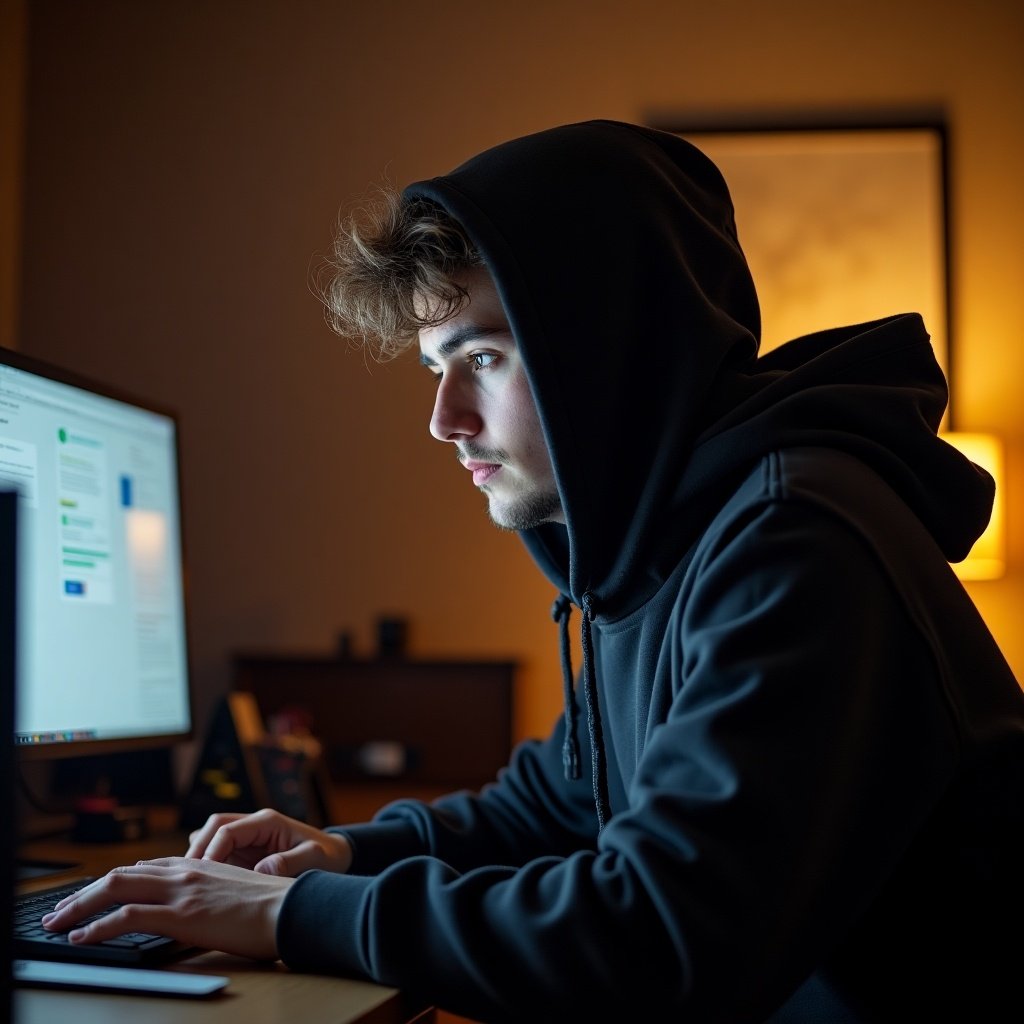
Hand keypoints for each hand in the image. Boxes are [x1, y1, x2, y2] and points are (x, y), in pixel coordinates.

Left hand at [40, 858, 291, 959]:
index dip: (110, 882)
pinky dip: (97, 927)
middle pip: (120, 875)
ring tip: (56, 923)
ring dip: (79, 907)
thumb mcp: (234, 891)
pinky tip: (81, 937)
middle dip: (83, 893)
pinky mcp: (181, 913)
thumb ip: (207, 891)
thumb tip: (190, 907)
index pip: (141, 869)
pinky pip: (127, 917)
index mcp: (197, 864)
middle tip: (58, 911)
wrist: (291, 907)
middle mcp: (184, 870)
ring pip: (115, 889)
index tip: (89, 897)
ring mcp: (181, 890)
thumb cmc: (270, 906)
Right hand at [185, 808, 352, 875]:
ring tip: (189, 883)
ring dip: (199, 857)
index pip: (227, 829)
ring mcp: (248, 837)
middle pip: (213, 827)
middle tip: (186, 878)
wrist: (335, 856)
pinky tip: (203, 886)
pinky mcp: (245, 851)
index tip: (204, 874)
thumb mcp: (314, 858)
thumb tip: (261, 872)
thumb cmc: (327, 856)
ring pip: (211, 838)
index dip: (211, 850)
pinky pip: (218, 852)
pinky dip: (207, 865)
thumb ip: (290, 863)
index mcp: (267, 821)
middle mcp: (253, 825)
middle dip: (197, 850)